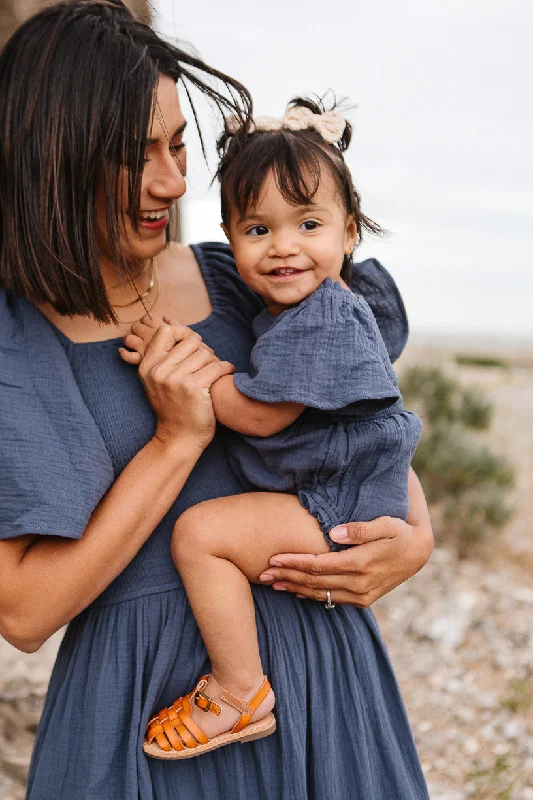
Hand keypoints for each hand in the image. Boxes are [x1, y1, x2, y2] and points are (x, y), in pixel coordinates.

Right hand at [119, 316, 233, 450]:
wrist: (178, 438)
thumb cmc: (174, 407)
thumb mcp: (158, 380)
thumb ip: (165, 355)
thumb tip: (171, 321)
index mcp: (147, 365)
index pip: (166, 331)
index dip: (184, 334)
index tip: (193, 348)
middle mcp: (158, 370)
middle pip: (191, 341)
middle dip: (204, 350)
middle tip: (209, 362)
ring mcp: (175, 379)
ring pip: (205, 353)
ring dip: (215, 361)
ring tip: (215, 372)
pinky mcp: (193, 388)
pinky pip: (216, 366)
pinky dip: (226, 368)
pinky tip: (226, 373)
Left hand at [259, 470, 432, 606]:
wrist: (419, 552)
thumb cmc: (399, 531)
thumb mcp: (386, 523)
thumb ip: (361, 528)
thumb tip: (335, 532)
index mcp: (361, 563)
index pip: (319, 565)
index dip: (294, 562)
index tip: (273, 557)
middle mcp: (359, 583)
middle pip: (315, 582)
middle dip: (287, 576)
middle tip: (263, 573)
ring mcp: (362, 595)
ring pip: (321, 594)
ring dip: (295, 589)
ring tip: (272, 584)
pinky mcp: (364, 600)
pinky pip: (332, 600)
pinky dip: (312, 596)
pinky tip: (296, 591)